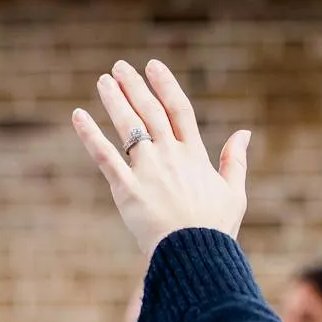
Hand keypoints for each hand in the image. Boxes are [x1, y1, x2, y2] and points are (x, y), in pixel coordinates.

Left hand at [73, 60, 252, 256]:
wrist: (194, 255)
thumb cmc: (215, 228)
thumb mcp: (234, 192)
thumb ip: (235, 160)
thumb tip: (244, 133)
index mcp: (195, 154)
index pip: (178, 109)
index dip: (165, 85)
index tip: (153, 66)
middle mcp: (170, 155)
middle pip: (149, 111)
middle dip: (134, 86)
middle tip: (119, 67)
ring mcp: (148, 170)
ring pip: (128, 126)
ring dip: (114, 100)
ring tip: (103, 81)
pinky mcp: (127, 188)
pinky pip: (104, 156)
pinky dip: (90, 134)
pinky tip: (78, 115)